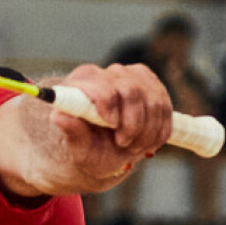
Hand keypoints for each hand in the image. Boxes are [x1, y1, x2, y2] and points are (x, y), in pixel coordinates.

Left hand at [52, 61, 174, 169]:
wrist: (103, 151)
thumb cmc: (86, 148)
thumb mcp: (77, 147)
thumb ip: (71, 131)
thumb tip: (59, 116)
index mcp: (85, 81)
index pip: (102, 85)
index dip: (108, 103)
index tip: (112, 124)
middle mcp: (111, 73)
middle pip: (132, 90)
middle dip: (133, 123)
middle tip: (124, 144)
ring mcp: (136, 78)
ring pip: (155, 101)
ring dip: (148, 132)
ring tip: (133, 148)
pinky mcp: (155, 88)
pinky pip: (166, 109)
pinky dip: (159, 131)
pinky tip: (146, 142)